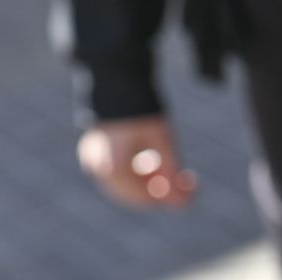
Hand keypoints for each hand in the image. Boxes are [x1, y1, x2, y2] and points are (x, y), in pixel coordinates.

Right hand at [77, 115, 196, 209]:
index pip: (142, 196)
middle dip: (159, 190)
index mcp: (113, 165)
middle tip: (184, 183)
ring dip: (148, 182)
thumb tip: (181, 200)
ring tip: (168, 166)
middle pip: (131, 193)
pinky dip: (134, 172)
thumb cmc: (142, 109)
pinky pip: (115, 173)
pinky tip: (151, 160)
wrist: (117, 80)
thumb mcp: (163, 138)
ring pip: (123, 185)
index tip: (190, 192)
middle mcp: (98, 168)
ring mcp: (91, 160)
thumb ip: (170, 169)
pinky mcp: (92, 153)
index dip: (167, 197)